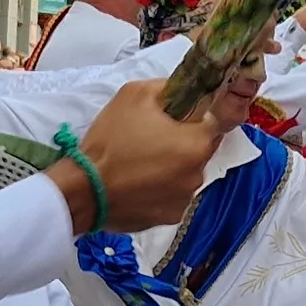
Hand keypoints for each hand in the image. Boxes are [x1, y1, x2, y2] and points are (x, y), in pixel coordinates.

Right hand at [65, 80, 224, 231]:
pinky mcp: (169, 218)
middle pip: (198, 149)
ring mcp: (185, 199)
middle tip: (151, 136)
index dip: (204, 114)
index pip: (221, 121)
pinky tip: (137, 183)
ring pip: (184, 173)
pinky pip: (171, 195)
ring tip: (139, 162)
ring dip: (170, 166)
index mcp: (197, 143)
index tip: (187, 113)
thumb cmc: (111, 140)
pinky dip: (159, 189)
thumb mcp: (135, 94)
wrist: (84, 190)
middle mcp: (198, 174)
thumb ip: (168, 88)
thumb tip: (183, 91)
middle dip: (181, 141)